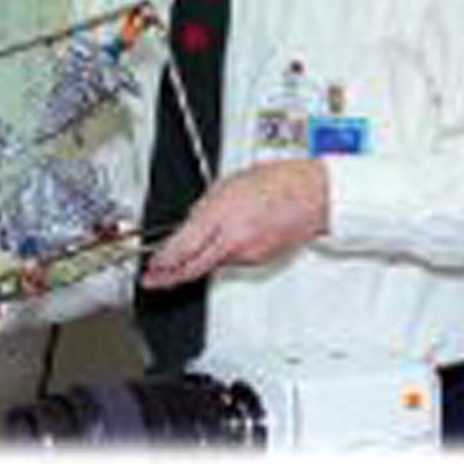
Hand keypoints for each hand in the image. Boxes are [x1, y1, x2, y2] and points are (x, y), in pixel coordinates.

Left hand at [141, 160, 328, 287]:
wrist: (313, 196)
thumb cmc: (276, 183)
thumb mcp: (226, 185)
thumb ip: (203, 209)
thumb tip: (188, 226)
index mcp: (221, 216)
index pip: (183, 248)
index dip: (162, 261)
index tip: (151, 266)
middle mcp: (234, 241)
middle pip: (194, 267)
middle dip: (170, 277)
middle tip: (153, 280)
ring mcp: (248, 255)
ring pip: (212, 264)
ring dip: (195, 263)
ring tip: (179, 260)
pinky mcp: (259, 260)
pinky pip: (231, 261)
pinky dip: (220, 256)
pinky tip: (218, 246)